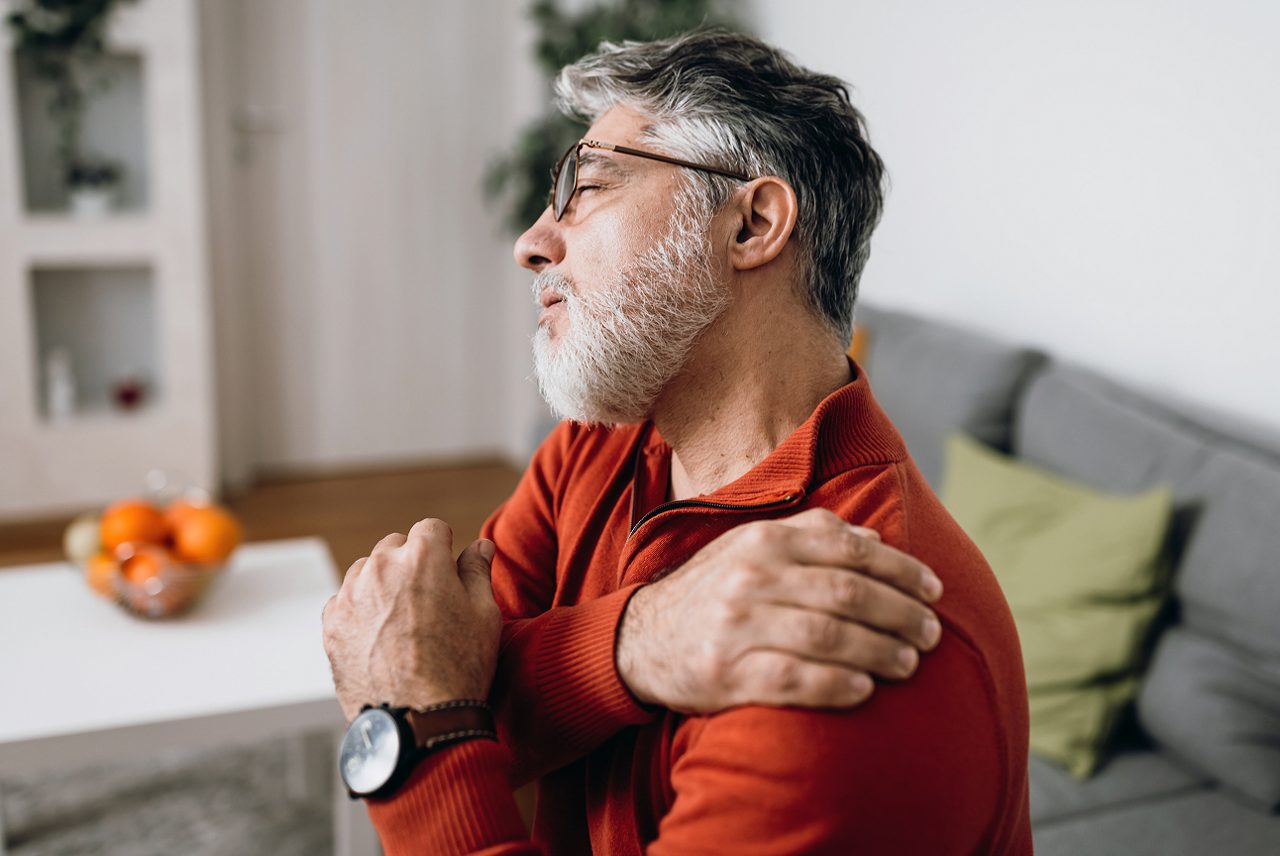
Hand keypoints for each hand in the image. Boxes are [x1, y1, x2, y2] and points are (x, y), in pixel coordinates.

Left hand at [321, 519, 500, 722]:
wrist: (417, 722)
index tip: (448, 573)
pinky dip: (361, 612)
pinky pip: (346, 601)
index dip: (444, 549)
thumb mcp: (484, 615)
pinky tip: (381, 639)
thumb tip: (481, 546)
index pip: (432, 528)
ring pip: (367, 572)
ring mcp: (350, 595)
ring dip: (383, 585)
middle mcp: (380, 567)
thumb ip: (478, 571)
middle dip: (411, 564)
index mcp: (422, 557)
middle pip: (395, 546)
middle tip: (428, 602)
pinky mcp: (331, 624)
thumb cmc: (460, 667)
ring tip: (403, 624)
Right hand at [616, 508, 942, 712]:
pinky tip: (865, 690)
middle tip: (932, 633)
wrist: (644, 638)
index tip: (934, 590)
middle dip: (900, 614)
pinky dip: (836, 685)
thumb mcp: (753, 548)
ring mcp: (737, 626)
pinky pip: (794, 679)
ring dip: (879, 651)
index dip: (901, 572)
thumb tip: (873, 540)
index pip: (851, 551)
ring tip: (908, 662)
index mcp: (765, 541)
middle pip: (847, 594)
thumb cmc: (715, 590)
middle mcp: (751, 578)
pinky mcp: (727, 673)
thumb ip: (812, 536)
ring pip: (827, 636)